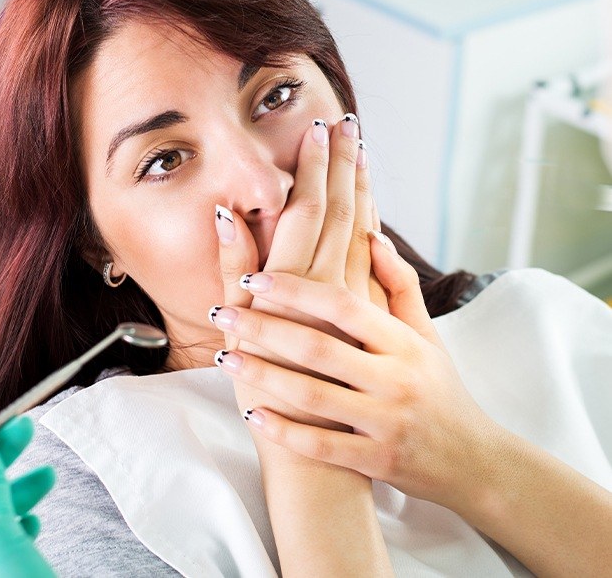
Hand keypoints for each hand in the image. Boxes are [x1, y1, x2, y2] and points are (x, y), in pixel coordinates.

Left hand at [212, 235, 496, 507]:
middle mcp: (396, 379)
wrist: (474, 461)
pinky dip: (284, 431)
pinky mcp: (378, 461)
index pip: (343, 305)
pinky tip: (251, 414)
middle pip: (319, 346)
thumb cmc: (441, 388)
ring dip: (263, 376)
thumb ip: (398, 285)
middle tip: (222, 313)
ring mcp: (387, 422)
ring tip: (224, 358)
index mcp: (404, 342)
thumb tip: (371, 234)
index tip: (255, 276)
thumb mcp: (426, 335)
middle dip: (264, 328)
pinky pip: (323, 447)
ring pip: (314, 395)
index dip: (295, 288)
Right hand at [215, 114, 385, 435]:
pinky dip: (373, 227)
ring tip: (361, 152)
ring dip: (363, 188)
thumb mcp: (241, 328)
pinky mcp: (372, 318)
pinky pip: (375, 261)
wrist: (318, 448)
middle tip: (346, 123)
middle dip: (343, 164)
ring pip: (363, 230)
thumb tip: (229, 212)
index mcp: (298, 281)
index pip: (310, 207)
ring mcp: (358, 300)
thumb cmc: (269, 392)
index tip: (322, 127)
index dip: (316, 166)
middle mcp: (332, 284)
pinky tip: (371, 209)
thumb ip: (234, 267)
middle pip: (343, 209)